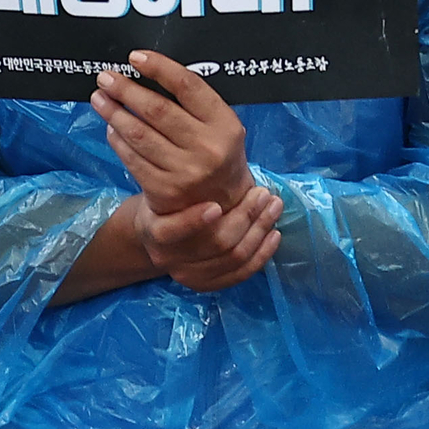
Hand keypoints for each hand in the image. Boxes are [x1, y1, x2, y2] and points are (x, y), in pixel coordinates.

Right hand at [52, 186, 282, 304]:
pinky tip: (274, 233)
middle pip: (215, 243)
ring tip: (273, 206)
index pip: (171, 231)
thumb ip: (183, 174)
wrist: (157, 229)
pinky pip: (241, 273)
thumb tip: (209, 143)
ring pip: (233, 258)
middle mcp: (169, 258)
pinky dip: (262, 253)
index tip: (216, 205)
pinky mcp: (207, 284)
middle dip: (246, 217)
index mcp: (154, 230)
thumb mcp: (163, 184)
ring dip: (259, 230)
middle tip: (263, 194)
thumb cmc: (166, 198)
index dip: (194, 221)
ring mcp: (189, 275)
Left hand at [91, 52, 253, 218]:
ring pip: (140, 134)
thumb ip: (194, 103)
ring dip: (114, 113)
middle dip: (126, 90)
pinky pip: (132, 159)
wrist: (224, 206)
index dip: (159, 68)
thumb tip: (149, 71)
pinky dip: (117, 140)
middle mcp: (209, 148)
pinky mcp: (165, 191)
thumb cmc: (216, 155)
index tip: (135, 58)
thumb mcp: (220, 127)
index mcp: (225, 125)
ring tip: (100, 98)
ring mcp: (186, 172)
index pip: (188, 86)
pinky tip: (111, 128)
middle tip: (106, 78)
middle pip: (158, 109)